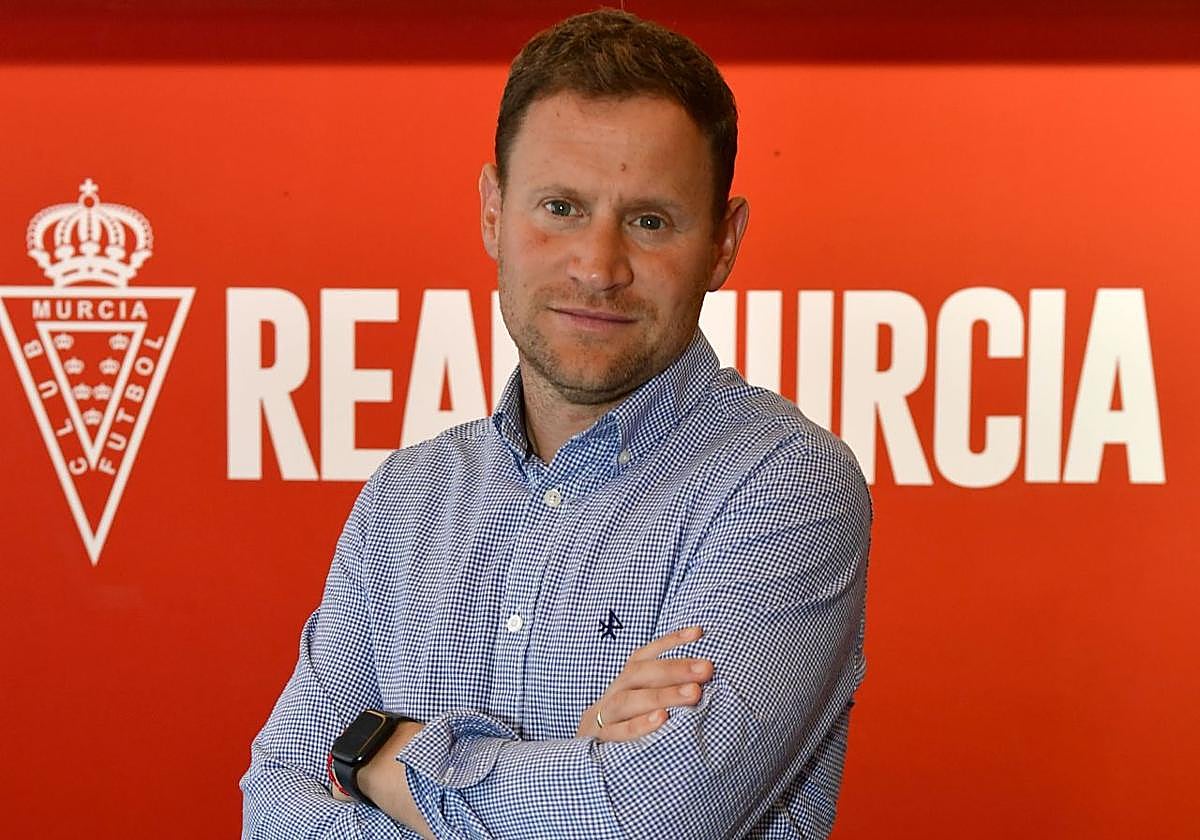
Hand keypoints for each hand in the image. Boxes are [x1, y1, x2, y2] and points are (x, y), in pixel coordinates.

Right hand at [577, 625, 712, 741]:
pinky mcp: (600, 742)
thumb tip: (704, 675)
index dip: (670, 641)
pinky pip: (619, 732)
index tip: (699, 632)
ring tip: (693, 693)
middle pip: (640, 673)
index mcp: (625, 682)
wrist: (583, 761)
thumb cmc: (625, 727)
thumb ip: (663, 689)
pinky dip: (640, 725)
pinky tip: (663, 720)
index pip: (645, 655)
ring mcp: (605, 717)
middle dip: (675, 669)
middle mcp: (614, 693)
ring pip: (629, 699)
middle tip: (707, 668)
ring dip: (662, 695)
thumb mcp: (639, 703)